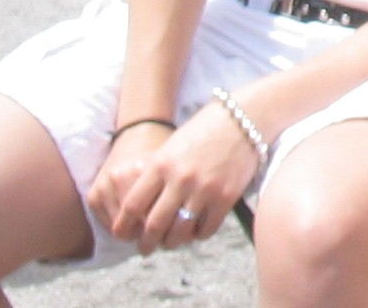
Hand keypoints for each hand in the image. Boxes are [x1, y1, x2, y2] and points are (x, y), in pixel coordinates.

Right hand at [87, 120, 174, 239]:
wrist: (139, 135)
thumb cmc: (163, 156)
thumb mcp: (173, 171)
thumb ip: (176, 197)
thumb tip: (184, 232)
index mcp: (146, 169)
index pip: (155, 216)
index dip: (165, 230)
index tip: (173, 235)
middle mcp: (123, 177)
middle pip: (136, 224)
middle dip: (149, 236)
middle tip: (160, 237)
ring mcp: (106, 185)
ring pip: (120, 228)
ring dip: (133, 233)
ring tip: (146, 228)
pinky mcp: (93, 194)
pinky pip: (107, 224)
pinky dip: (120, 227)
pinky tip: (132, 221)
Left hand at [91, 101, 262, 254]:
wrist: (245, 117)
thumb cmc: (206, 128)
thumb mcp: (173, 145)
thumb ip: (158, 173)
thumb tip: (144, 206)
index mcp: (162, 164)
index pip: (133, 205)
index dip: (123, 225)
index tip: (122, 234)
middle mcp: (180, 179)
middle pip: (154, 225)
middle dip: (146, 243)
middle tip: (145, 249)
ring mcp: (204, 189)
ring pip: (179, 232)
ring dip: (172, 242)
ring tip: (170, 242)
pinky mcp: (226, 197)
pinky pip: (206, 229)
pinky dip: (198, 235)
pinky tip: (196, 231)